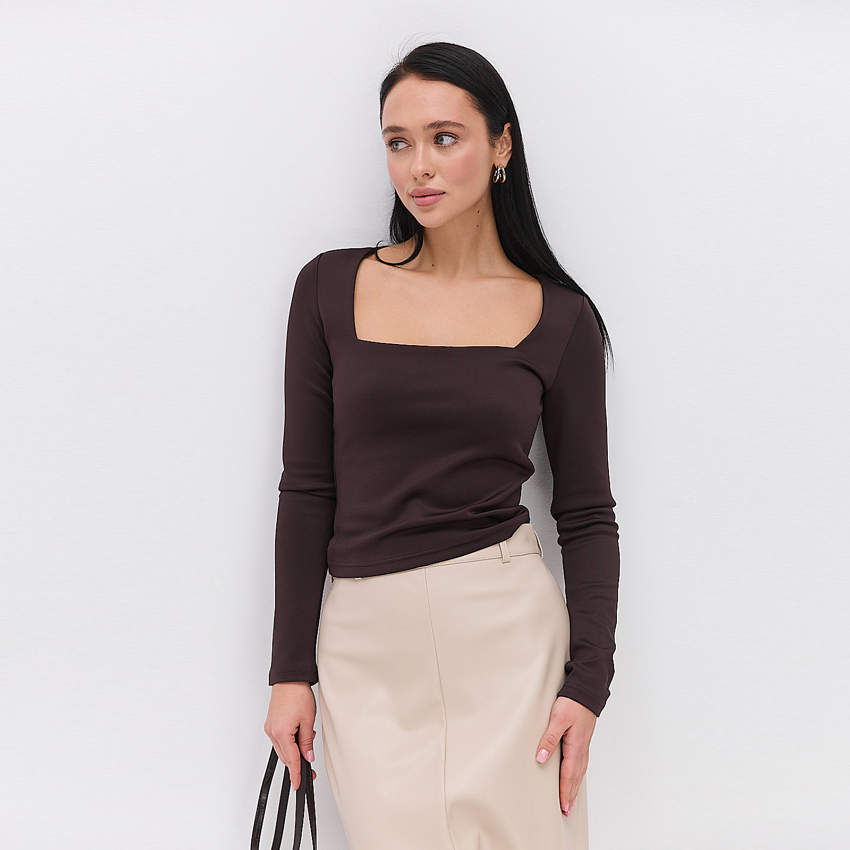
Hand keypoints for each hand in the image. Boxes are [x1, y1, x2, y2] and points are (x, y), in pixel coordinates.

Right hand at [264, 682, 317, 789]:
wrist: (290, 679)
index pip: (291, 759)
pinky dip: (289, 743)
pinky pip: (279, 740)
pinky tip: (298, 738)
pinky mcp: (270, 724)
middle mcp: (272, 732)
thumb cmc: (298, 694)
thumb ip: (307, 742)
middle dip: (297, 764)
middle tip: (310, 770)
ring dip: (293, 752)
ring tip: (307, 746)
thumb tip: (308, 757)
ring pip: (282, 749)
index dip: (296, 774)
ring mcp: (270, 728)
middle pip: (285, 756)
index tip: (298, 784)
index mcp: (281, 732)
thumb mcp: (308, 720)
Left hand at [534, 695, 596, 816]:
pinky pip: (581, 762)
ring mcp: (584, 745)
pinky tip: (576, 776)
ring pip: (580, 771)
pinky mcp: (583, 739)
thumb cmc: (572, 703)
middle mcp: (582, 749)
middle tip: (566, 810)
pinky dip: (578, 774)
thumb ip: (549, 739)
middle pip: (575, 777)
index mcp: (575, 747)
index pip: (568, 775)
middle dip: (570, 794)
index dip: (564, 791)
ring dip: (575, 786)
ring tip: (571, 799)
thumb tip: (541, 758)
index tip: (562, 807)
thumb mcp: (557, 719)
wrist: (586, 691)